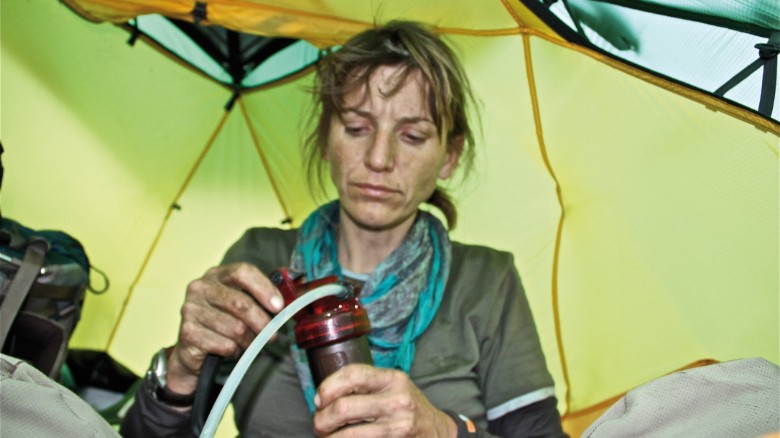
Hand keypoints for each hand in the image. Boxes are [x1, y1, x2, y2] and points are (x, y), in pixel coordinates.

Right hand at [165, 263, 283, 393]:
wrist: (192, 349)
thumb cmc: (223, 322)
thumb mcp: (240, 303)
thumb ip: (260, 298)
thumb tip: (290, 302)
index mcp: (216, 274)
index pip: (243, 272)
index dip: (264, 288)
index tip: (279, 307)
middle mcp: (200, 288)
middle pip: (241, 303)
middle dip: (262, 322)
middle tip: (273, 336)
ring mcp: (191, 309)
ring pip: (236, 328)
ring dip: (248, 341)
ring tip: (247, 343)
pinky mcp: (188, 333)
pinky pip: (225, 345)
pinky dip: (234, 351)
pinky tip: (230, 349)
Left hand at [313, 364, 456, 437]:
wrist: (439, 433)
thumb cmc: (409, 408)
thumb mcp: (394, 387)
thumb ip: (366, 386)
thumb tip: (323, 396)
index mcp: (393, 379)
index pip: (352, 374)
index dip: (327, 387)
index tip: (319, 400)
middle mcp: (397, 402)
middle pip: (343, 407)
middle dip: (322, 419)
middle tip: (320, 425)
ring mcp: (398, 427)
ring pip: (347, 435)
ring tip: (329, 437)